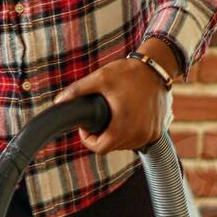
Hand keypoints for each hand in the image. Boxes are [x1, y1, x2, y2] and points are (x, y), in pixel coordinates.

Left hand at [54, 59, 173, 154]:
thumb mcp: (100, 78)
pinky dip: (132, 131)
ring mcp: (151, 134)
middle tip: (100, 117)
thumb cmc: (130, 73)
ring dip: (117, 135)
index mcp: (124, 127)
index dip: (88, 139)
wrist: (157, 68)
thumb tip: (58, 101)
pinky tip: (129, 117)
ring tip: (115, 115)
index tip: (87, 126)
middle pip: (112, 146)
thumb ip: (77, 91)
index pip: (99, 148)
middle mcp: (140, 135)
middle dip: (102, 135)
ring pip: (126, 144)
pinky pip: (139, 138)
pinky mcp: (158, 131)